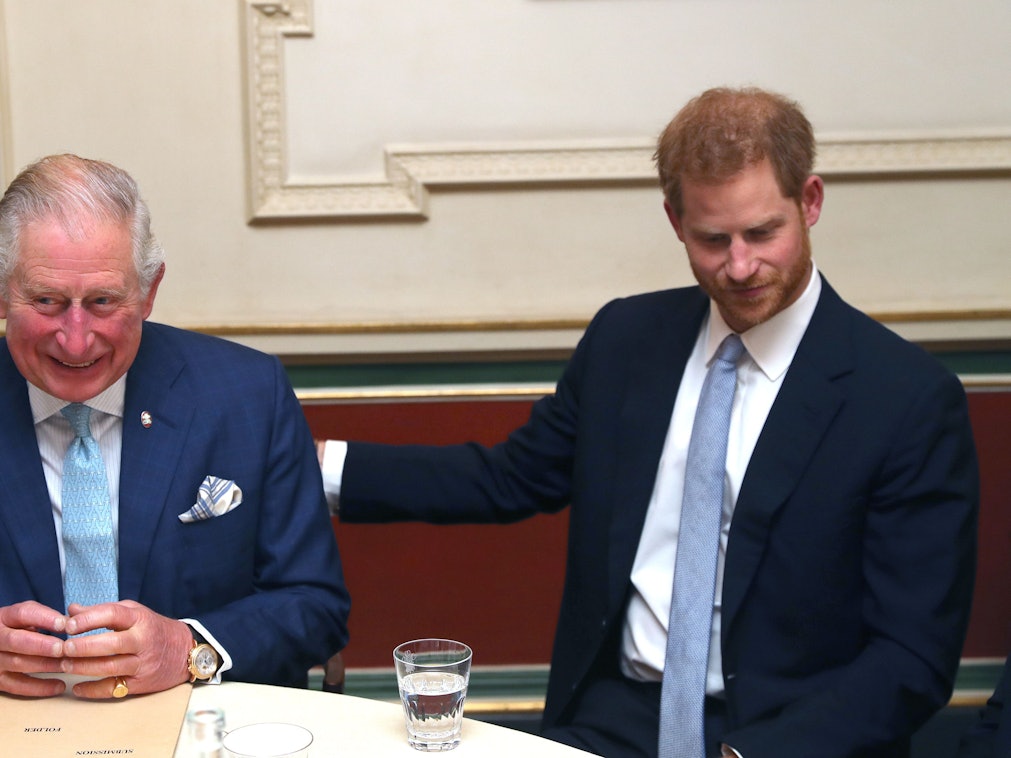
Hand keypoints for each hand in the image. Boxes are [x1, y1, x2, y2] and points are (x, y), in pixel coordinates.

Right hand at [0, 601, 67, 696]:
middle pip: (16, 640)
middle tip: (63, 648)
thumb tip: (75, 621)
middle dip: (42, 645)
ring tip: (67, 665)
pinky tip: (59, 685)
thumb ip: (47, 617)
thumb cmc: (18, 629)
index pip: (23, 614)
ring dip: (45, 665)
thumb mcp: (27, 618)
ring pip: (18, 663)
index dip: (45, 618)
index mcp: (5, 618)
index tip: (65, 624)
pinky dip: (40, 687)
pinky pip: (17, 686)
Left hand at [61, 600, 192, 698]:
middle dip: (83, 647)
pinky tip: (77, 687)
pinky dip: (92, 690)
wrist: (185, 651)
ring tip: (65, 665)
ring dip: (83, 668)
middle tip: (63, 648)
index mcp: (140, 619)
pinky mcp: (141, 683)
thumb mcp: (134, 613)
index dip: (89, 619)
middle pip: (111, 644)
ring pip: (110, 667)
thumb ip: (103, 611)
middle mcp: (143, 640)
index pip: (113, 615)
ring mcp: (143, 663)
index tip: (68, 625)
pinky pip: (113, 688)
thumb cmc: (153, 629)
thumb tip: (71, 611)